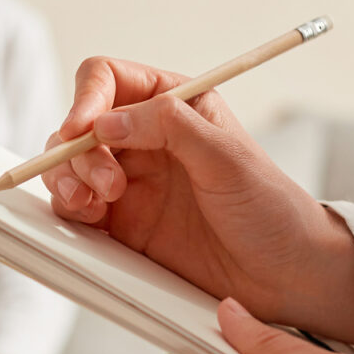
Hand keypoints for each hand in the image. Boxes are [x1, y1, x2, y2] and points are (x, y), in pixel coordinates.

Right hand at [43, 57, 353, 342]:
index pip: (108, 80)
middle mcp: (145, 138)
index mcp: (173, 104)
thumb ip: (169, 127)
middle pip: (79, 125)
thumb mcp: (227, 156)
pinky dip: (70, 209)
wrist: (285, 273)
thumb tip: (107, 121)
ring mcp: (130, 180)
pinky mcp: (121, 221)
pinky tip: (92, 219)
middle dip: (79, 151)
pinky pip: (75, 206)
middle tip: (109, 186)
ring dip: (68, 179)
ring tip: (96, 204)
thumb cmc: (270, 208)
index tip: (82, 130)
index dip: (87, 100)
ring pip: (68, 165)